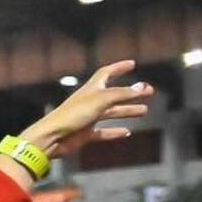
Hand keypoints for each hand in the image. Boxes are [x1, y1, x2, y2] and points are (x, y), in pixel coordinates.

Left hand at [19, 61, 152, 157]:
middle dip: (131, 93)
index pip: (106, 73)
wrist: (52, 138)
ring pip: (111, 113)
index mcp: (91, 89)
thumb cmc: (73, 114)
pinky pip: (103, 132)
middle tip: (149, 92)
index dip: (118, 67)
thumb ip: (123, 94)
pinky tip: (127, 133)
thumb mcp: (101, 100)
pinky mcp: (85, 134)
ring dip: (127, 111)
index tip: (132, 64)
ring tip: (144, 110)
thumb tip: (143, 87)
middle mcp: (90, 101)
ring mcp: (87, 118)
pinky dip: (114, 132)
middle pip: (114, 95)